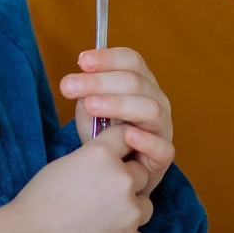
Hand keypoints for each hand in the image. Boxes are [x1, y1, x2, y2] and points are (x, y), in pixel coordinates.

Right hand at [12, 135, 151, 232]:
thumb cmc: (40, 202)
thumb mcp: (65, 164)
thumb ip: (97, 157)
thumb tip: (118, 158)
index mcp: (102, 155)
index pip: (126, 137)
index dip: (118, 149)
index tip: (113, 157)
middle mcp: (122, 180)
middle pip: (141, 173)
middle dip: (126, 181)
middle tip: (99, 196)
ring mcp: (130, 214)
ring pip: (143, 206)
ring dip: (128, 210)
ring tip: (96, 219)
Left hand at [60, 47, 173, 192]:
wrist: (113, 175)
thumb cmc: (104, 137)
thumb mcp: (90, 111)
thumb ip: (85, 95)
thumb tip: (74, 82)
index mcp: (140, 83)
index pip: (131, 60)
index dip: (108, 58)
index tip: (82, 61)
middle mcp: (156, 100)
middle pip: (135, 82)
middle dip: (100, 81)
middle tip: (69, 86)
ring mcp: (163, 127)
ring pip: (149, 108)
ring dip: (118, 104)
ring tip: (91, 105)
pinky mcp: (163, 156)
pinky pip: (162, 147)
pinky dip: (146, 140)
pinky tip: (127, 134)